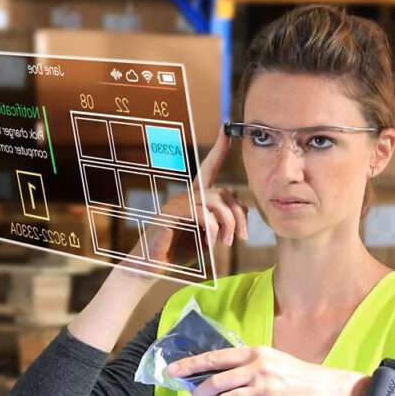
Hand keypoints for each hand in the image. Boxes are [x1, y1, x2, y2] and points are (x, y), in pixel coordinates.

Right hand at [154, 126, 248, 247]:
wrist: (151, 267)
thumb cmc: (180, 251)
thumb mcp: (209, 236)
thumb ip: (224, 220)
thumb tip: (243, 209)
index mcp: (195, 198)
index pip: (209, 169)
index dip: (219, 150)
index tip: (227, 129)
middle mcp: (185, 195)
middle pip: (224, 192)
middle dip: (238, 215)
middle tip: (241, 237)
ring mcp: (176, 203)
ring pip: (215, 201)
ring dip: (228, 224)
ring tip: (227, 242)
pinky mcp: (170, 215)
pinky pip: (201, 213)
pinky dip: (213, 229)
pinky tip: (210, 242)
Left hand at [166, 346, 366, 395]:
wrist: (330, 391)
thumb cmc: (301, 378)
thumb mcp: (274, 362)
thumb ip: (249, 369)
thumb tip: (221, 385)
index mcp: (255, 353)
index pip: (215, 358)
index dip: (190, 365)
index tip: (172, 371)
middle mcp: (256, 366)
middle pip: (214, 382)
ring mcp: (263, 387)